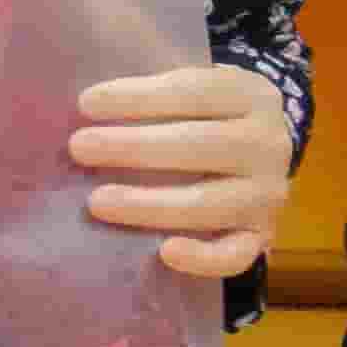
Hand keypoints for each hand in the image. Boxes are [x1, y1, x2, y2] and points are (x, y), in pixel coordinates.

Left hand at [73, 65, 296, 280]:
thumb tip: (86, 103)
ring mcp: (267, 195)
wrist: (256, 154)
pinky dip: (202, 258)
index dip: (139, 97)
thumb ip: (153, 91)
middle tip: (79, 147)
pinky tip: (164, 252)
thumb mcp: (193, 88)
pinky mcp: (261, 237)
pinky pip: (235, 255)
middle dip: (134, 147)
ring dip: (148, 204)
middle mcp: (267, 144)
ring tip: (96, 201)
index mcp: (249, 95)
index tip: (86, 104)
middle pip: (200, 145)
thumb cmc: (205, 116)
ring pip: (209, 203)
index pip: (194, 91)